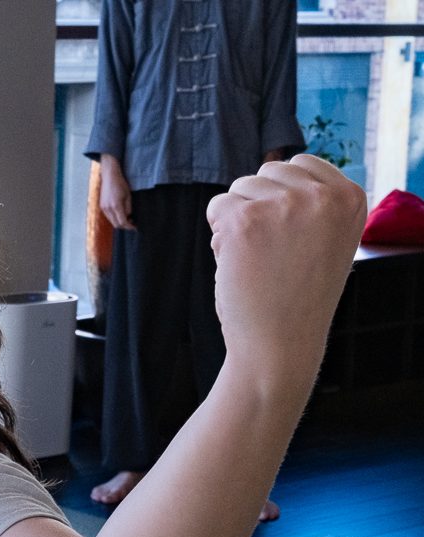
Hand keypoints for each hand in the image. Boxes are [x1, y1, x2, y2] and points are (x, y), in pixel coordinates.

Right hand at [99, 155, 135, 229]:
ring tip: (126, 218)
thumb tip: (128, 216)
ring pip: (112, 221)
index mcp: (116, 206)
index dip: (129, 227)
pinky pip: (108, 216)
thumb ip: (128, 208)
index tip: (134, 227)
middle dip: (124, 226)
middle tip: (132, 223)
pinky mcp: (102, 206)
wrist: (109, 176)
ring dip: (119, 222)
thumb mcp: (128, 195)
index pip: (122, 222)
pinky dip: (114, 218)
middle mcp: (108, 209)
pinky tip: (120, 213)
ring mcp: (103, 208)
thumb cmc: (120, 183)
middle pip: (116, 224)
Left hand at [207, 153, 366, 384]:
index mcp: (350, 197)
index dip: (282, 195)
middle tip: (272, 252)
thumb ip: (312, 203)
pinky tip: (239, 263)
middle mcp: (322, 196)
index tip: (289, 234)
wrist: (281, 343)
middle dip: (259, 205)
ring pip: (240, 187)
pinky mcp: (244, 220)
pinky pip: (216, 206)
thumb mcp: (326, 239)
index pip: (302, 163)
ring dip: (238, 220)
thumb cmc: (298, 296)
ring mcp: (283, 205)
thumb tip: (272, 170)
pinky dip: (219, 234)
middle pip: (268, 172)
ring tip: (258, 259)